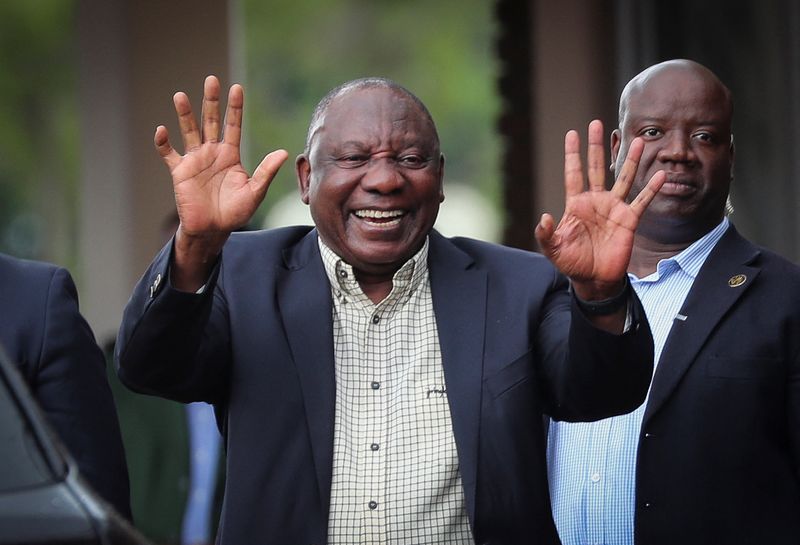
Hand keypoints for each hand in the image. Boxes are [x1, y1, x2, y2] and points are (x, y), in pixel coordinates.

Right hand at [156, 75, 287, 236]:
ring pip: (189, 131)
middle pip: (211, 121)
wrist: (213, 230)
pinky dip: (163, 143)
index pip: (233, 126)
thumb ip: (266, 172)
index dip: (235, 108)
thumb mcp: (255, 192)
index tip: (237, 88)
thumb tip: (284, 153)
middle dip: (211, 101)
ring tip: (181, 96)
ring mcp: (194, 161)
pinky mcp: (180, 172)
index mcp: (230, 155)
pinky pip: (169, 154)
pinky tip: (162, 130)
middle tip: (211, 79)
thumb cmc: (235, 212)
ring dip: (185, 115)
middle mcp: (212, 153)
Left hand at [535, 120, 663, 300]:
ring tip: (638, 141)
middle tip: (597, 123)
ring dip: (630, 161)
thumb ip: (545, 233)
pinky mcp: (629, 220)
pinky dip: (651, 188)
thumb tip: (544, 216)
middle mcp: (596, 201)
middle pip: (596, 168)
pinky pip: (642, 201)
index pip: (574, 173)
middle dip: (596, 146)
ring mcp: (614, 208)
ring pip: (623, 178)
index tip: (572, 133)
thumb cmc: (571, 263)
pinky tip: (660, 174)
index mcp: (576, 204)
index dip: (573, 154)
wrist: (594, 280)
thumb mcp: (553, 249)